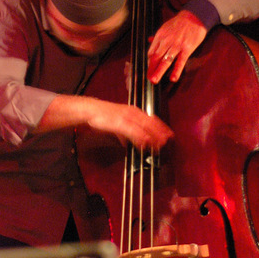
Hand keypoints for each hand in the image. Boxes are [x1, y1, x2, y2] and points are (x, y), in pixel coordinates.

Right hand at [36, 94, 172, 151]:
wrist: (88, 111)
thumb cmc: (103, 118)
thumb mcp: (119, 125)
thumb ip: (128, 133)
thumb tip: (134, 143)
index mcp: (134, 112)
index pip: (152, 120)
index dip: (162, 128)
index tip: (169, 136)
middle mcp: (133, 113)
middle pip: (151, 124)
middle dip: (161, 133)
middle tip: (169, 142)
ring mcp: (126, 117)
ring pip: (144, 128)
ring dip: (153, 137)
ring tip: (160, 146)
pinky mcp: (119, 123)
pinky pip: (132, 132)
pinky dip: (140, 139)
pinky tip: (145, 145)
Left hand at [147, 10, 206, 83]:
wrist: (195, 16)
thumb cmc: (180, 22)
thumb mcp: (166, 27)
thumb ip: (158, 36)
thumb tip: (149, 40)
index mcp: (160, 35)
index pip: (151, 52)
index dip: (149, 62)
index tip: (149, 69)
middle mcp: (167, 41)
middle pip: (156, 57)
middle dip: (151, 69)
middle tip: (148, 78)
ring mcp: (177, 45)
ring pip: (165, 60)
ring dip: (159, 71)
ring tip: (154, 80)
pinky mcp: (187, 49)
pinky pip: (180, 61)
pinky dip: (176, 70)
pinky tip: (173, 78)